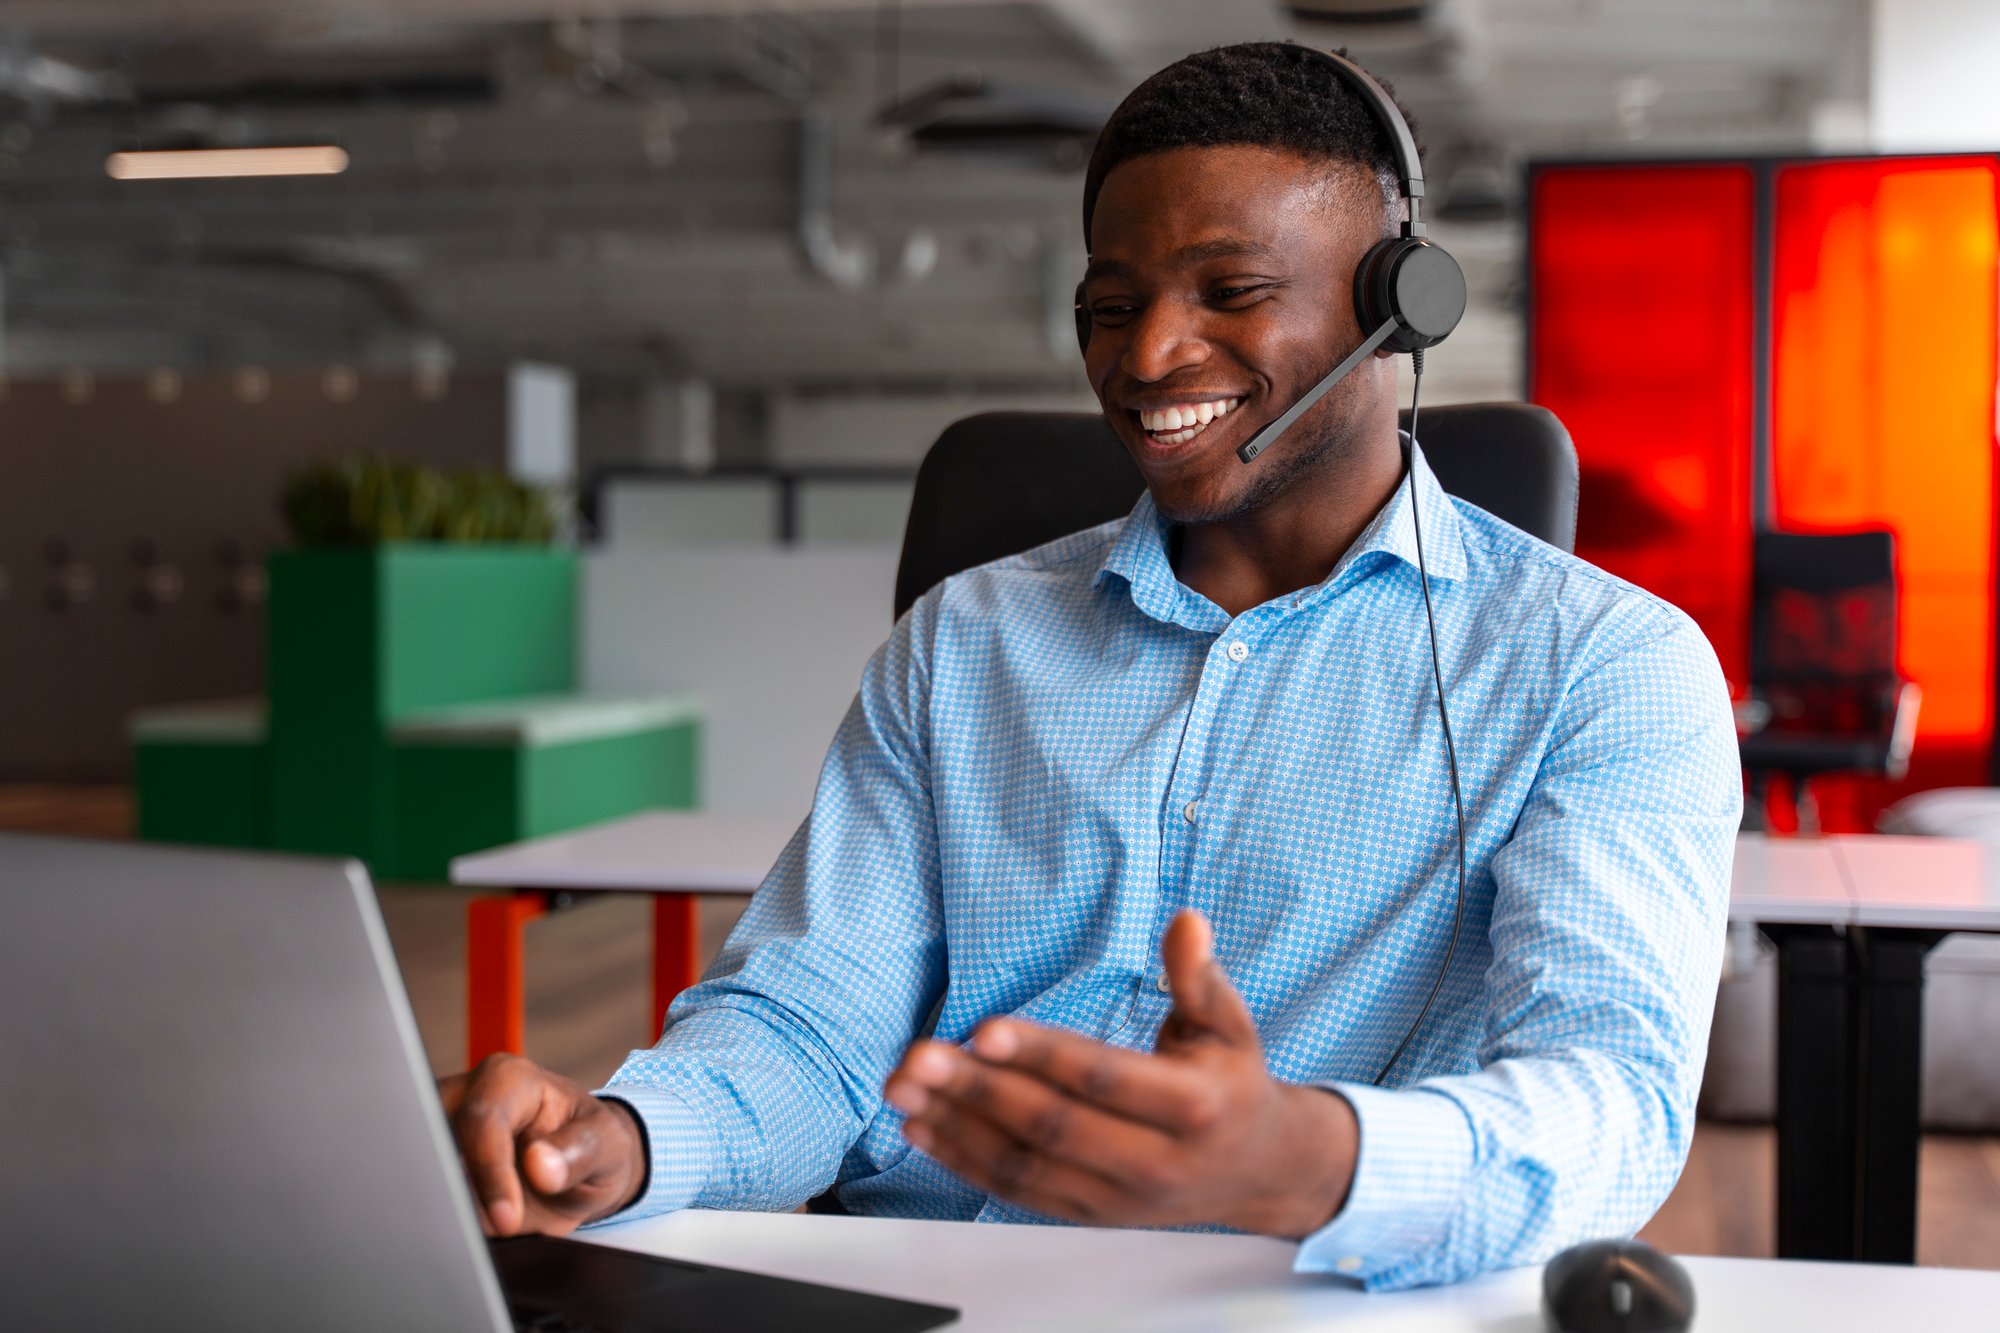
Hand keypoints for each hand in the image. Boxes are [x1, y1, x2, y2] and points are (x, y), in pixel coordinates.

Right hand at [437, 1053, 646, 1236]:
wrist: (580, 1172)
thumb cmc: (594, 1145)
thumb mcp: (608, 1145)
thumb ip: (580, 1151)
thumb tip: (539, 1165)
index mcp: (509, 1079)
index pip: (481, 1119)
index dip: (490, 1171)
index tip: (508, 1218)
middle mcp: (465, 1098)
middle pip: (433, 1140)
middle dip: (452, 1188)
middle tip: (481, 1229)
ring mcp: (441, 1133)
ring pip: (418, 1169)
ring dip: (442, 1207)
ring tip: (473, 1237)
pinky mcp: (432, 1168)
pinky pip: (421, 1196)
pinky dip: (437, 1220)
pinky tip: (459, 1238)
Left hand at [882, 910, 1357, 1236]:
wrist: (1256, 1171)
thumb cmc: (1232, 1085)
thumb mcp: (1227, 1024)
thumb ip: (1199, 975)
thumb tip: (1186, 922)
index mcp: (1193, 1107)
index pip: (1105, 1079)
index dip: (1043, 1054)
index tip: (985, 1029)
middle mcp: (1154, 1161)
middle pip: (1053, 1127)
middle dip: (978, 1090)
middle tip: (919, 1058)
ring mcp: (1118, 1197)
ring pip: (1025, 1165)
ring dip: (956, 1126)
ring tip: (903, 1089)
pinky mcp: (1090, 1215)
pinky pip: (1018, 1192)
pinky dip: (965, 1161)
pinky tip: (924, 1129)